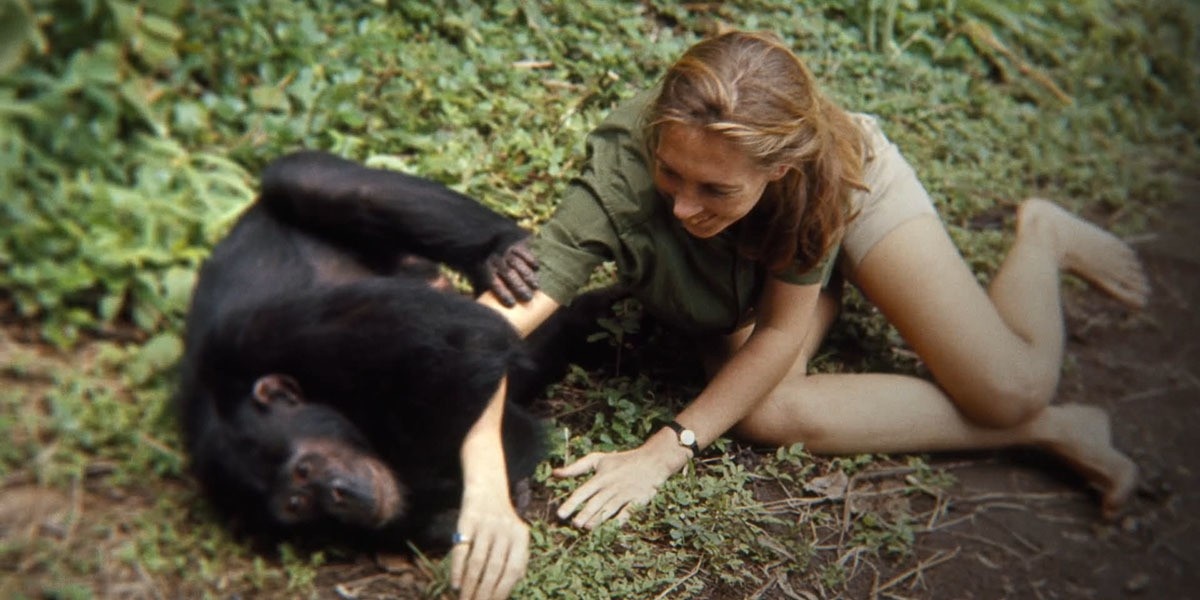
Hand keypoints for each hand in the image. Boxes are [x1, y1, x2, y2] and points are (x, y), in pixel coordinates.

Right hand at [450, 490, 528, 599]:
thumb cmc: (502, 522)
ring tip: (464, 599)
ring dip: (470, 585)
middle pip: (494, 569)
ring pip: (477, 562)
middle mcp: (505, 530)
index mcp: (521, 537)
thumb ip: (517, 560)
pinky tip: (455, 584)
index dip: (502, 591)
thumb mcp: (516, 537)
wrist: (487, 490)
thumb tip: (509, 589)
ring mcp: (486, 525)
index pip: (513, 570)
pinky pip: (461, 550)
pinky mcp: (467, 520)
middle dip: (484, 592)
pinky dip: (457, 570)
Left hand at [484, 238, 537, 306]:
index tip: (512, 304)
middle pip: (508, 274)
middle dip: (519, 287)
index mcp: (486, 269)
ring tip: (536, 286)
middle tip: (529, 298)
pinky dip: (531, 260)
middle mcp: (495, 259)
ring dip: (528, 276)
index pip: (495, 283)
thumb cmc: (488, 267)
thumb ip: (486, 292)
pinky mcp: (514, 243)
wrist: (488, 242)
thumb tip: (492, 309)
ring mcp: (505, 250)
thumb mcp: (481, 277)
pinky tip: (536, 268)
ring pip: (518, 264)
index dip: (503, 294)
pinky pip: (524, 252)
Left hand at [553, 430, 690, 529]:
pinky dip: (620, 519)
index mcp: (600, 478)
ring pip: (609, 509)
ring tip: (586, 527)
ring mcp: (624, 494)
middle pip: (595, 503)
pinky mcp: (637, 500)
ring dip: (598, 519)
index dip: (571, 503)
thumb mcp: (598, 459)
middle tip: (574, 524)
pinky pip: (627, 512)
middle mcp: (611, 487)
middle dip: (584, 514)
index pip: (582, 492)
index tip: (560, 514)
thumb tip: (555, 473)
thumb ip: (576, 467)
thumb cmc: (621, 461)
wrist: (652, 460)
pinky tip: (612, 528)